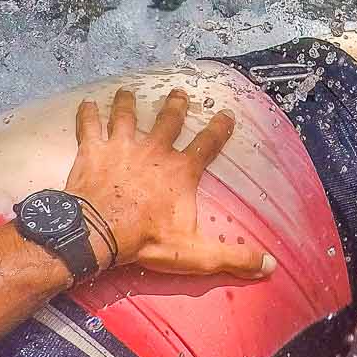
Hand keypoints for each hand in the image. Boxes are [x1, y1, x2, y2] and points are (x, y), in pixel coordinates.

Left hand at [64, 87, 273, 279]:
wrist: (98, 232)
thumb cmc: (146, 240)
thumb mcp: (196, 254)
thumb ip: (233, 257)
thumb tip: (270, 265)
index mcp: (181, 171)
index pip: (207, 144)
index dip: (219, 129)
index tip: (226, 114)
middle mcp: (155, 151)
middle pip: (168, 121)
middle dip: (175, 105)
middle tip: (179, 93)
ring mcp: (123, 146)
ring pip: (127, 116)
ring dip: (128, 103)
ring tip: (128, 92)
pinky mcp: (94, 150)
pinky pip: (90, 126)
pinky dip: (87, 114)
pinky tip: (86, 103)